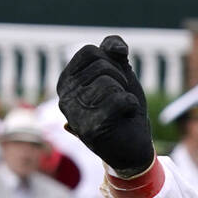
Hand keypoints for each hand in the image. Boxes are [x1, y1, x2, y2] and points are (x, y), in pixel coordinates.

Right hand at [57, 35, 154, 175]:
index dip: (112, 63)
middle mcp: (64, 96)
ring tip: (122, 110)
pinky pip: (118, 99)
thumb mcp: (121, 75)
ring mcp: (74, 114)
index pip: (90, 51)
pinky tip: (126, 117)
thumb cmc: (125, 110)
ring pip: (108, 82)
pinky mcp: (90, 129)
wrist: (133, 149)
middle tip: (120, 100)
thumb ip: (114, 53)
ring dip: (125, 94)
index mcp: (66, 81)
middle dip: (121, 80)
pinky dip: (131, 105)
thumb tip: (116, 47)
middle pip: (102, 65)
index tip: (116, 82)